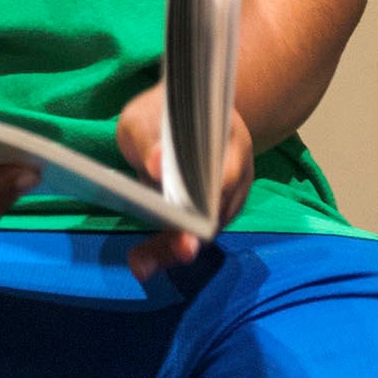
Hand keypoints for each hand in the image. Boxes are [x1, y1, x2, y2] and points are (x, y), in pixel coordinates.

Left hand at [115, 84, 253, 280]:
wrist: (176, 115)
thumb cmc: (159, 113)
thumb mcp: (144, 117)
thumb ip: (149, 138)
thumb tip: (156, 164)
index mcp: (229, 138)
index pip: (227, 175)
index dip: (205, 204)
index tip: (185, 232)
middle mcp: (238, 169)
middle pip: (217, 211)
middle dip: (186, 239)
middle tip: (153, 260)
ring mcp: (228, 193)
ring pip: (206, 229)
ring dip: (173, 249)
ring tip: (140, 263)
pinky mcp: (210, 210)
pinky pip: (195, 232)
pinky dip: (170, 246)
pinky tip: (143, 259)